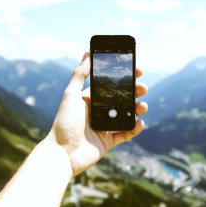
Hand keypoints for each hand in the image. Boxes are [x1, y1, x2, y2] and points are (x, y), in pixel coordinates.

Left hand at [46, 52, 147, 175]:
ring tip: (143, 106)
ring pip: (126, 115)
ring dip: (137, 109)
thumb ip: (80, 75)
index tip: (137, 70)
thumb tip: (87, 53)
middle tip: (143, 88)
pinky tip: (140, 123)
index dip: (124, 78)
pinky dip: (134, 129)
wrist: (62, 153)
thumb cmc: (64, 123)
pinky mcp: (108, 142)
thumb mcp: (71, 95)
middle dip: (134, 92)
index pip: (110, 85)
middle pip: (121, 99)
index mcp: (90, 99)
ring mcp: (104, 127)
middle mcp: (98, 112)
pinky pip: (125, 134)